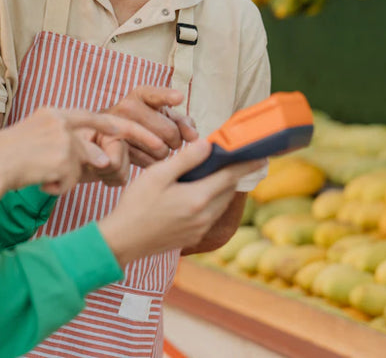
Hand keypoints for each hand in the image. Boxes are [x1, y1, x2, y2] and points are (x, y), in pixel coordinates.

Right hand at [0, 107, 139, 195]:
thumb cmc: (9, 157)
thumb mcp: (36, 139)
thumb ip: (66, 143)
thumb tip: (100, 160)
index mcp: (54, 114)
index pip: (92, 116)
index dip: (115, 126)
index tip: (137, 131)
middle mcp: (60, 122)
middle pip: (101, 135)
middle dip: (133, 139)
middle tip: (160, 148)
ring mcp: (62, 139)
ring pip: (83, 164)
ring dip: (66, 176)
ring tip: (43, 176)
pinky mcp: (62, 157)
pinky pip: (69, 180)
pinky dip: (56, 186)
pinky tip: (38, 182)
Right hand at [97, 139, 264, 267]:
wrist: (123, 240)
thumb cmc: (136, 204)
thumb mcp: (157, 175)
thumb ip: (185, 160)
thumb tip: (208, 145)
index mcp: (197, 199)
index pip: (229, 177)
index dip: (246, 165)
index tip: (261, 156)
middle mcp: (204, 216)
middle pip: (228, 191)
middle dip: (234, 175)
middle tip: (238, 160)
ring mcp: (199, 229)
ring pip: (220, 204)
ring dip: (223, 189)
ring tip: (220, 173)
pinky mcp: (192, 237)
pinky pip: (210, 215)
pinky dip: (212, 201)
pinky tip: (199, 193)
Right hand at [104, 86, 197, 166]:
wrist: (108, 131)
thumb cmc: (144, 120)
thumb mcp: (162, 114)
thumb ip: (182, 122)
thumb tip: (194, 136)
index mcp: (140, 94)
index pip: (156, 95)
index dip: (168, 97)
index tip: (178, 98)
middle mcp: (127, 107)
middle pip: (169, 131)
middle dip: (176, 140)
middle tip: (170, 140)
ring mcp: (119, 126)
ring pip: (160, 149)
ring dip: (165, 152)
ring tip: (155, 145)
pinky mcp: (117, 148)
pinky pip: (148, 161)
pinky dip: (153, 162)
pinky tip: (146, 154)